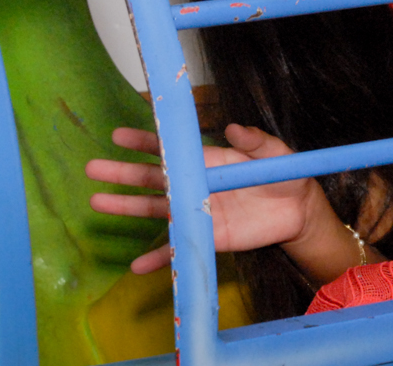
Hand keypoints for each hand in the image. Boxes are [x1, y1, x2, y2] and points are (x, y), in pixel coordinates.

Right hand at [87, 124, 317, 273]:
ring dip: (127, 207)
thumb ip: (255, 141)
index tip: (118, 137)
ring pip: (156, 209)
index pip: (172, 149)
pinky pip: (178, 248)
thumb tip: (234, 128)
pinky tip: (136, 265)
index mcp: (208, 160)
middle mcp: (196, 185)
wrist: (300, 212)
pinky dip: (158, 257)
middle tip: (93, 168)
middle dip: (123, 173)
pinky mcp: (207, 237)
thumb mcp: (274, 153)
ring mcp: (198, 212)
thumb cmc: (284, 175)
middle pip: (153, 178)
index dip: (146, 142)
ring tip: (97, 202)